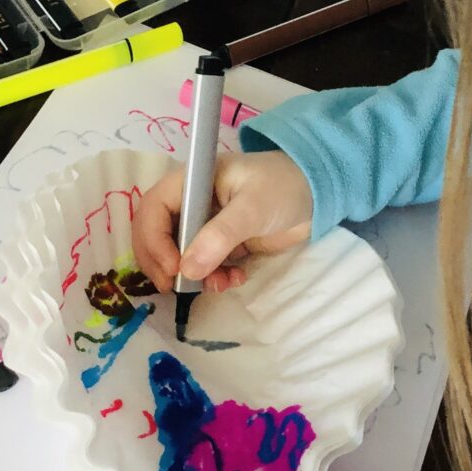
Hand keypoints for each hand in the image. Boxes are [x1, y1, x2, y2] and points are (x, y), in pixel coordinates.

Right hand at [132, 151, 313, 293]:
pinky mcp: (220, 243)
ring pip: (177, 253)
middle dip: (161, 262)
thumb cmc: (283, 187)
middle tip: (173, 288)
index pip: (153, 209)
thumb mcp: (252, 208)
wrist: (319, 195)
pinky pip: (202, 264)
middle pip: (155, 233)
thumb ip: (219, 236)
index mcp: (190, 182)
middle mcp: (190, 202)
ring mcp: (204, 224)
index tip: (173, 269)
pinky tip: (234, 278)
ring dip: (190, 275)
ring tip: (218, 285)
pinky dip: (212, 277)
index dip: (154, 240)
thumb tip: (187, 270)